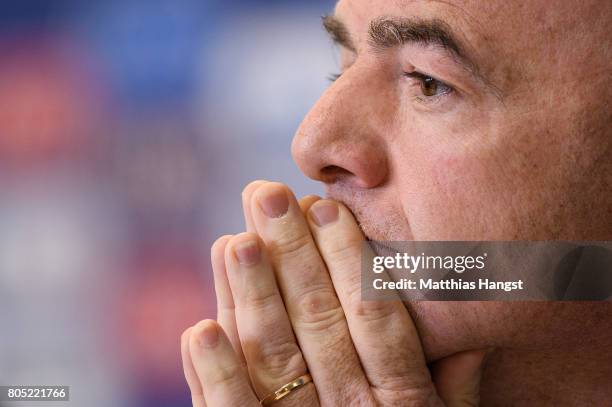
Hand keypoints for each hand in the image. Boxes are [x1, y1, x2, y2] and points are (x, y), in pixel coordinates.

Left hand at [181, 181, 488, 405]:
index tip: (324, 207)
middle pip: (319, 323)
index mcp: (402, 402)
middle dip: (292, 255)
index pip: (375, 318)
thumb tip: (469, 324)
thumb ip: (453, 385)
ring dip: (251, 298)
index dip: (350, 261)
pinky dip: (214, 379)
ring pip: (274, 358)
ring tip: (235, 239)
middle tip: (266, 194)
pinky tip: (198, 330)